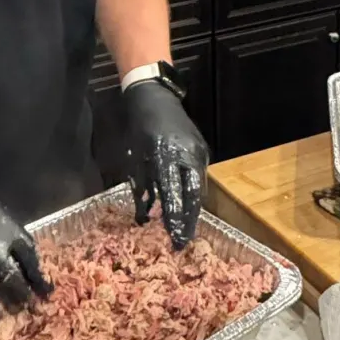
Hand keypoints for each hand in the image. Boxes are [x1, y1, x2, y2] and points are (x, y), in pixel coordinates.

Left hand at [123, 80, 208, 248]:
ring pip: (199, 188)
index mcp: (166, 156)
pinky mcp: (203, 150)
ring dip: (192, 210)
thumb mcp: (135, 158)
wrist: (155, 98)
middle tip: (184, 241)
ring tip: (185, 229)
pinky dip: (193, 194)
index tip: (175, 239)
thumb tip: (144, 218)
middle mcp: (187, 155)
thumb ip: (142, 188)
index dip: (175, 219)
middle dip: (189, 221)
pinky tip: (188, 206)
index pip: (173, 195)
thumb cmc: (139, 129)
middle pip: (193, 196)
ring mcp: (198, 151)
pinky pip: (199, 177)